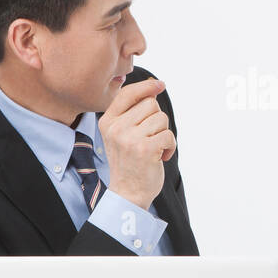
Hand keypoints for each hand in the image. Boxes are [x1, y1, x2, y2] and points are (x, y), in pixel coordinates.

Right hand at [98, 78, 175, 209]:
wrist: (128, 193)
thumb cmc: (129, 162)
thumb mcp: (121, 134)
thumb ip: (132, 112)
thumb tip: (155, 85)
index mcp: (107, 122)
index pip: (128, 93)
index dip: (146, 86)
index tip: (160, 84)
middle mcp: (116, 128)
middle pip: (150, 104)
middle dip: (157, 119)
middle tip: (150, 138)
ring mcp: (130, 138)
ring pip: (161, 118)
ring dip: (164, 133)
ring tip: (154, 148)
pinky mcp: (145, 149)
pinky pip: (169, 135)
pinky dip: (170, 146)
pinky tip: (160, 157)